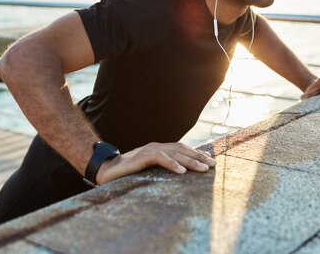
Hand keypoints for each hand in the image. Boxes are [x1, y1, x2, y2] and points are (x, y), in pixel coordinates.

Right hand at [95, 142, 215, 184]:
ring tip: (203, 169)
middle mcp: (157, 146)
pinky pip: (160, 158)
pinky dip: (172, 164)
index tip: (210, 161)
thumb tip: (180, 174)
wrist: (107, 170)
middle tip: (212, 165)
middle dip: (198, 157)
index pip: (182, 149)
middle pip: (182, 150)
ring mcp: (149, 150)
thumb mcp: (150, 170)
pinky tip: (182, 171)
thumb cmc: (129, 172)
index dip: (196, 154)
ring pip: (174, 154)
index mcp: (160, 149)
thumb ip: (162, 168)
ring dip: (191, 161)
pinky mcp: (142, 156)